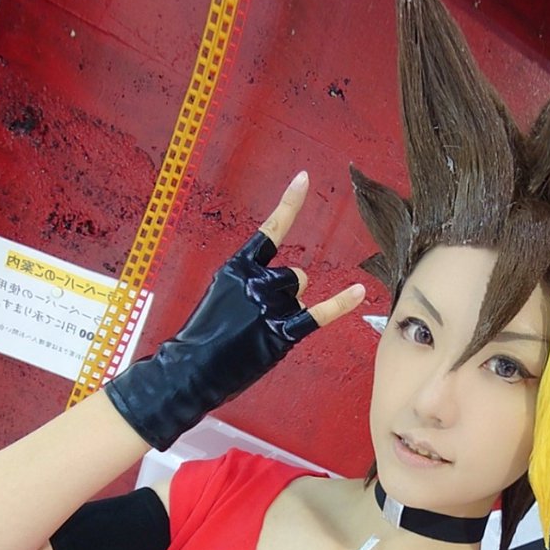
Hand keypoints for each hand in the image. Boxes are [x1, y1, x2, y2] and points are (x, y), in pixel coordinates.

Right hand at [105, 172, 365, 449]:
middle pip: (294, 277)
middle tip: (259, 321)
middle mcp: (255, 281)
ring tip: (262, 332)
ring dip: (290, 311)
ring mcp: (269, 306)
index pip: (269, 231)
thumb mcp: (220, 298)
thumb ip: (249, 286)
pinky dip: (340, 304)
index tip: (304, 178)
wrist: (190, 371)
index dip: (289, 205)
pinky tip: (359, 291)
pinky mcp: (280, 333)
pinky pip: (318, 315)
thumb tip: (286, 288)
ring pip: (300, 295)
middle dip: (286, 295)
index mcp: (236, 268)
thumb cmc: (204, 339)